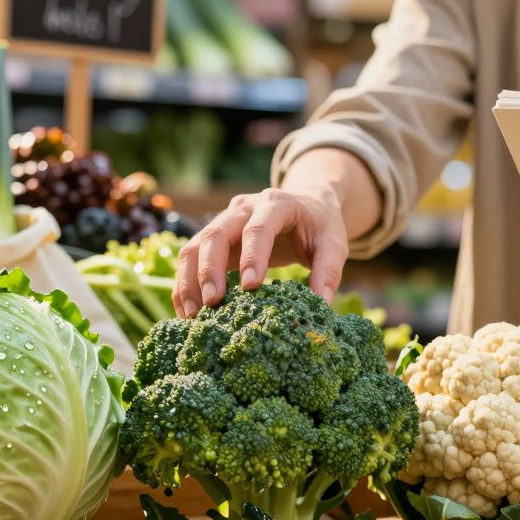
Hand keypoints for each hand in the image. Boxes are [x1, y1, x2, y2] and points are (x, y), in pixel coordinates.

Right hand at [174, 187, 349, 317]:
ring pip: (195, 245)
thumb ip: (328, 272)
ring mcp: (224, 221)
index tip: (250, 287)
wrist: (307, 206)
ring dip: (189, 280)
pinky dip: (184, 284)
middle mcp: (244, 208)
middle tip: (212, 304)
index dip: (252, 256)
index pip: (258, 228)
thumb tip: (320, 305)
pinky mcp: (214, 238)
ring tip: (193, 315)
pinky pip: (191, 258)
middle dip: (210, 270)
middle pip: (216, 233)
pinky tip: (186, 312)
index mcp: (276, 203)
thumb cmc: (320, 227)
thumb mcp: (334, 245)